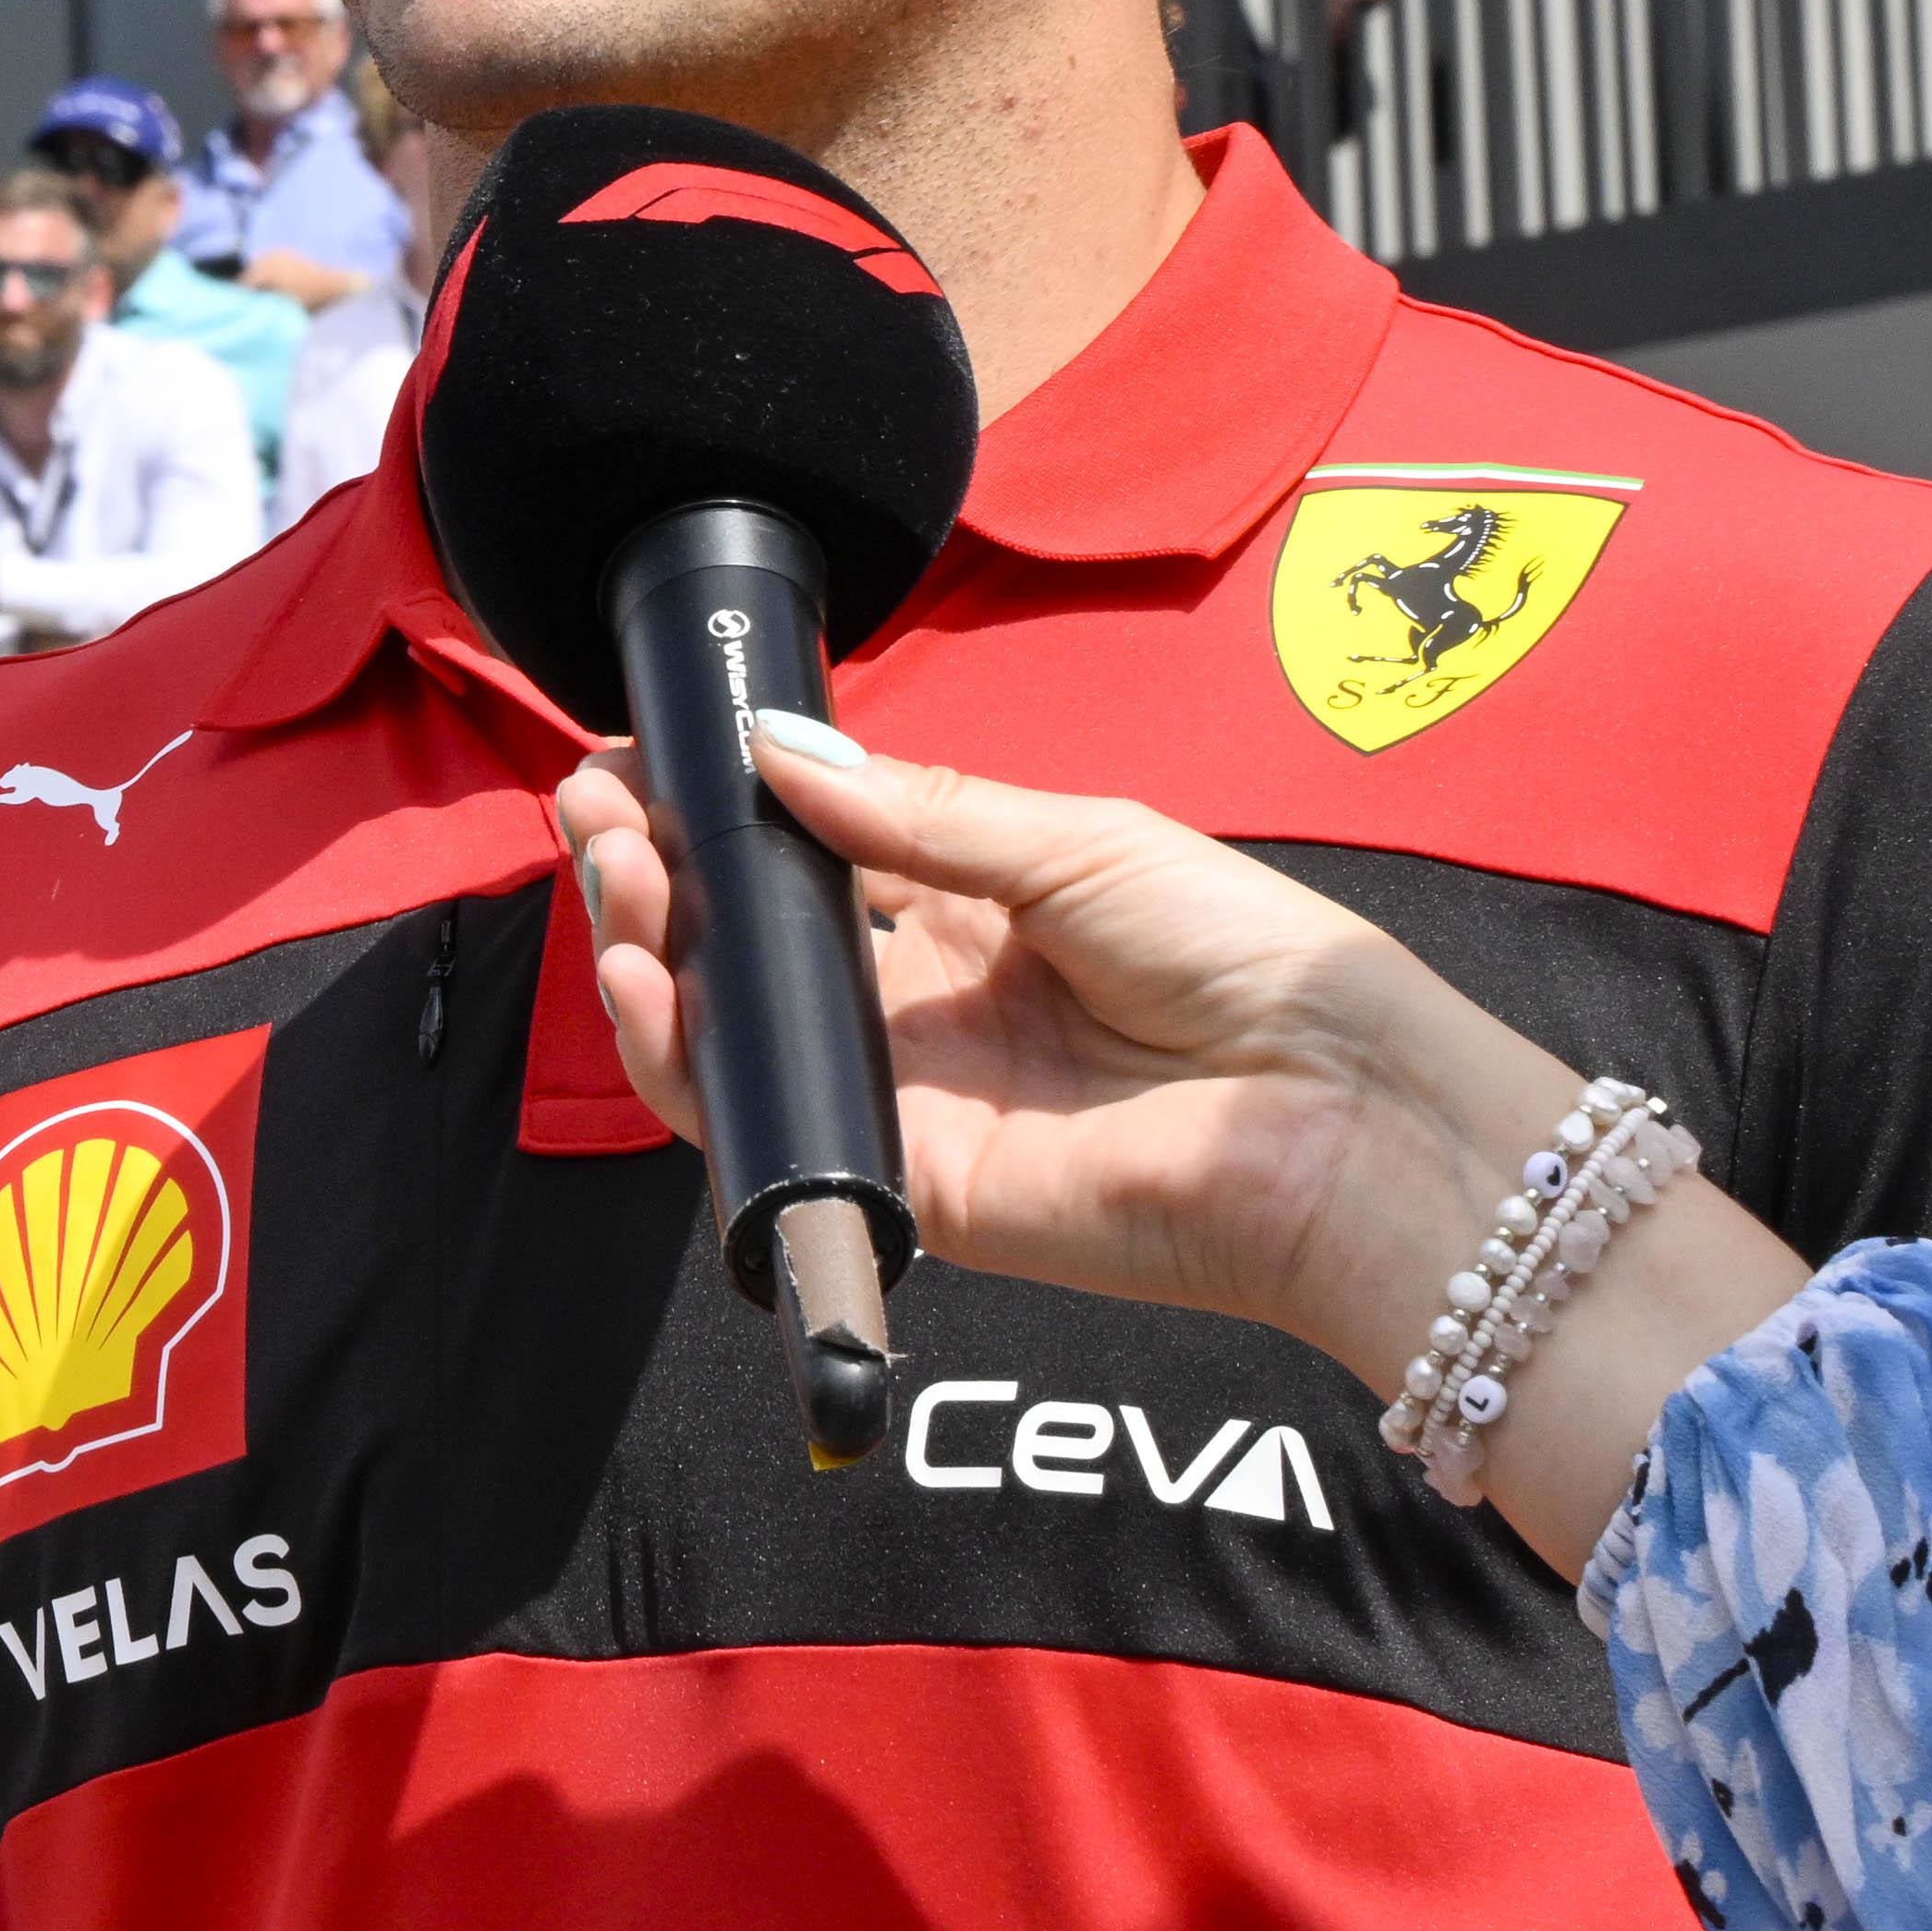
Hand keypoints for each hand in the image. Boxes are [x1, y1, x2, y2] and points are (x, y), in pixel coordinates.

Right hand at [549, 724, 1574, 1365]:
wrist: (1333, 1113)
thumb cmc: (1249, 963)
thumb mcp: (1077, 842)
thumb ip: (915, 815)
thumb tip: (772, 749)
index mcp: (975, 904)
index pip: (808, 849)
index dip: (718, 804)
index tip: (640, 751)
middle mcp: (924, 1000)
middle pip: (749, 937)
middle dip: (660, 864)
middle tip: (598, 800)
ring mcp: (904, 1093)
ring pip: (734, 1028)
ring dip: (653, 947)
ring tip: (615, 867)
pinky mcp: (898, 1181)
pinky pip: (763, 1126)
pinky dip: (687, 1058)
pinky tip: (652, 980)